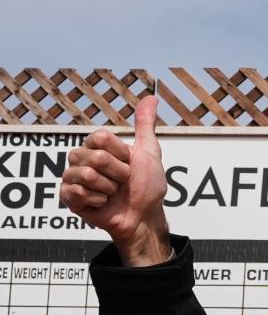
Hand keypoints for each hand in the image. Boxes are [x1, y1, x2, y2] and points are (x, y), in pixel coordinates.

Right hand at [60, 93, 171, 265]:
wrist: (144, 217)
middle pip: (95, 156)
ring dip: (108, 188)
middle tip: (122, 183)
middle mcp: (82, 158)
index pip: (101, 138)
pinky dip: (97, 200)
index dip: (121, 155)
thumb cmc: (147, 188)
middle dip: (118, 174)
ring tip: (112, 193)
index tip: (129, 165)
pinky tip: (102, 203)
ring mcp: (74, 177)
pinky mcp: (68, 196)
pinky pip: (76, 192)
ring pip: (86, 174)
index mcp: (97, 146)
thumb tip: (151, 97)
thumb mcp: (150, 153)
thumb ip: (145, 126)